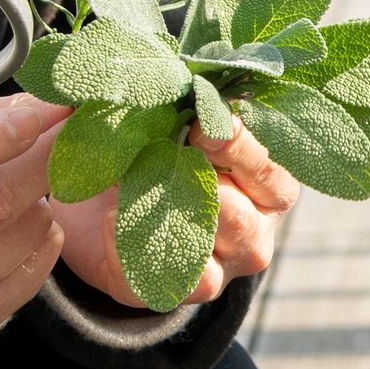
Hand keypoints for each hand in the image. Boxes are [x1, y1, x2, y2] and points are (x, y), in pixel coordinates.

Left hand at [52, 117, 299, 308]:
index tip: (197, 125)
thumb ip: (182, 101)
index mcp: (268, 188)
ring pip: (205, 254)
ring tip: (130, 184)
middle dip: (195, 184)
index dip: (236, 148)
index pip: (271, 173)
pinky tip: (112, 219)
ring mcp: (220, 270)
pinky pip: (161, 280)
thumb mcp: (171, 118)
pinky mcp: (174, 293)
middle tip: (162, 155)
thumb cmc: (152, 147)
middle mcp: (254, 233)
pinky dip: (132, 248)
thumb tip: (168, 75)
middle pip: (240, 221)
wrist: (98, 203)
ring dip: (162, 216)